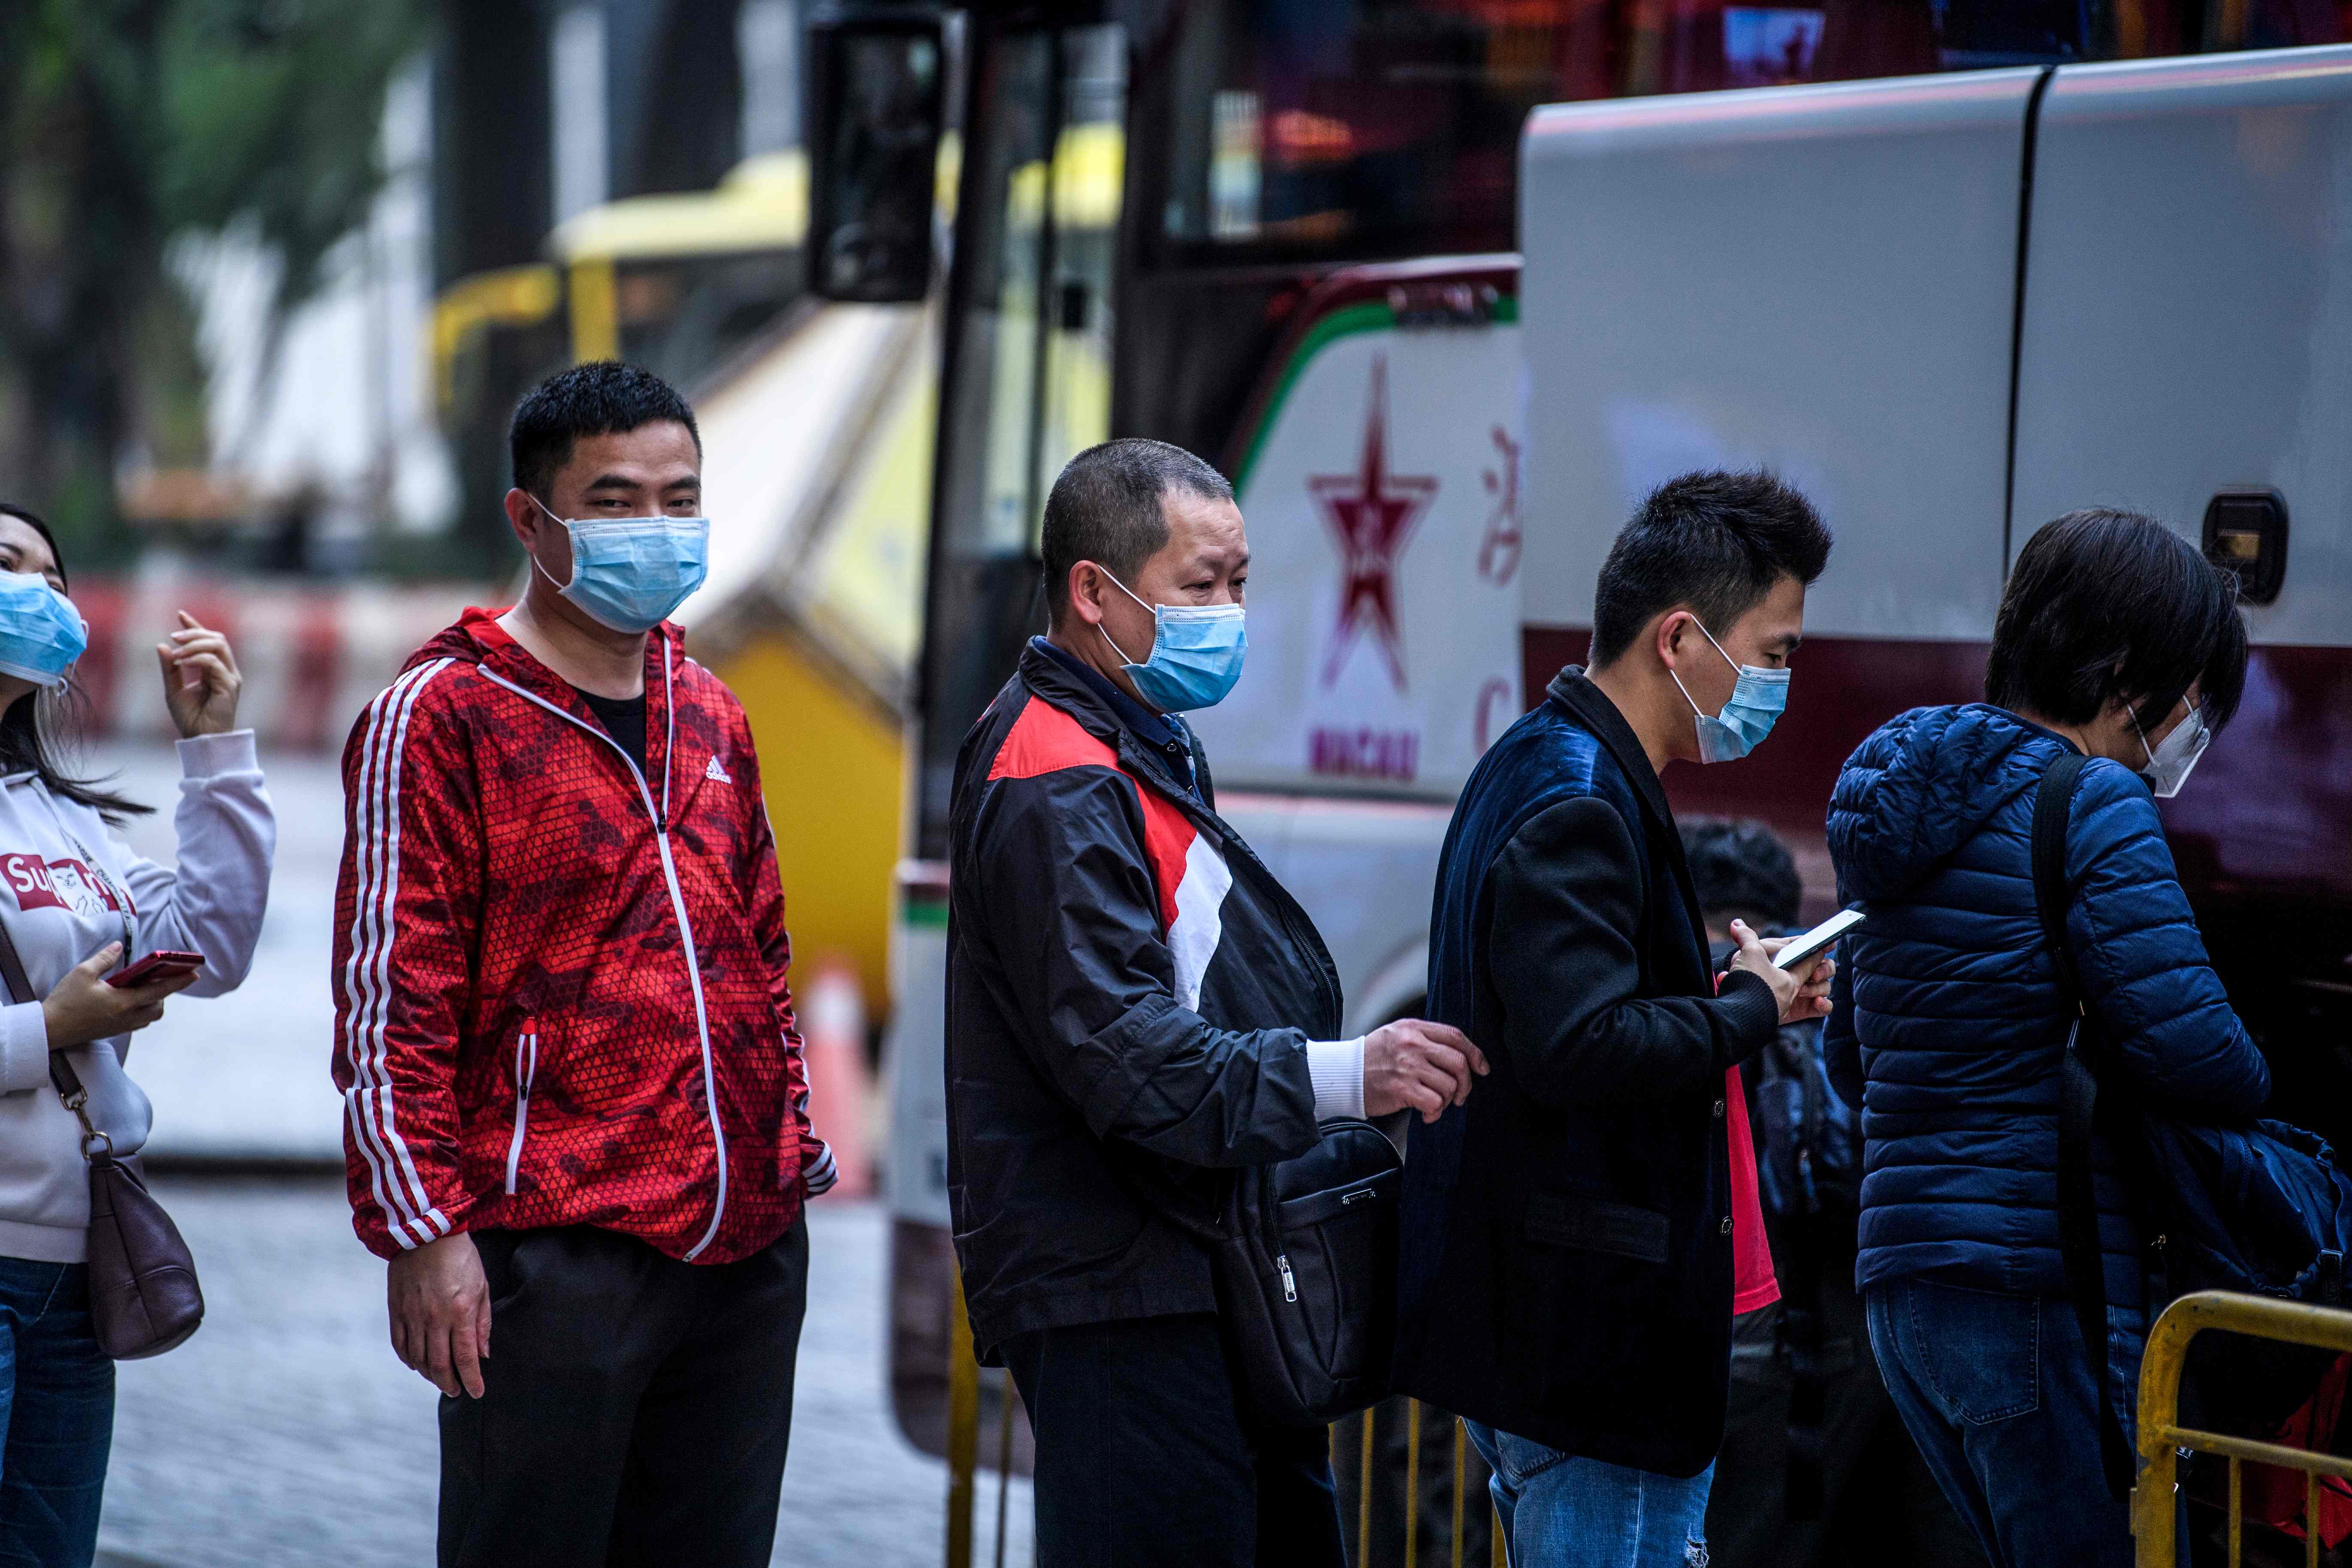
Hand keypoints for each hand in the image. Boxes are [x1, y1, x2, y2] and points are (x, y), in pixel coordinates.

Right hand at [41, 943, 195, 1049]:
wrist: (49, 1029)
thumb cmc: (64, 1001)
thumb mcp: (82, 973)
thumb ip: (105, 958)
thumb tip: (118, 946)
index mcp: (123, 1002)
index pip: (160, 990)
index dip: (179, 981)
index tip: (195, 973)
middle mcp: (127, 1017)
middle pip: (159, 1006)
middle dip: (164, 993)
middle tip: (159, 978)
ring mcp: (121, 1027)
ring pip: (149, 1016)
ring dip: (153, 1002)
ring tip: (144, 987)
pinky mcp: (113, 1032)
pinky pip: (137, 1022)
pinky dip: (141, 1010)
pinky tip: (129, 999)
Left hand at [156, 612, 240, 737]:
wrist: (200, 738)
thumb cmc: (190, 718)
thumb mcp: (173, 689)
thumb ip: (169, 668)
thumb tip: (161, 645)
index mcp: (215, 670)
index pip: (209, 641)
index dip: (195, 627)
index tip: (180, 615)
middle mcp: (226, 671)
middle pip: (217, 639)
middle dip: (194, 633)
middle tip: (173, 636)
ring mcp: (230, 677)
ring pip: (218, 646)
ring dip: (195, 644)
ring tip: (177, 651)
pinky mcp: (230, 686)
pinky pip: (214, 663)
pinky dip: (197, 658)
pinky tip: (182, 662)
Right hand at [388, 1231, 490, 1398]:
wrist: (426, 1233)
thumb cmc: (460, 1258)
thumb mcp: (482, 1287)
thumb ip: (482, 1323)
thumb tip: (483, 1354)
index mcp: (460, 1312)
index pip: (466, 1358)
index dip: (472, 1380)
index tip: (477, 1393)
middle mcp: (434, 1319)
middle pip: (439, 1364)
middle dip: (449, 1383)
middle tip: (456, 1391)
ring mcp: (412, 1316)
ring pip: (418, 1359)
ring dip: (429, 1374)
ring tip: (439, 1379)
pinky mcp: (396, 1310)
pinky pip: (400, 1344)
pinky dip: (408, 1359)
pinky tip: (416, 1364)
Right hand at [1363, 1019, 1489, 1123]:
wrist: (1343, 1074)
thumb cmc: (1371, 1058)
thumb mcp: (1396, 1035)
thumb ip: (1424, 1039)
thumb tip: (1458, 1055)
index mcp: (1413, 1028)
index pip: (1455, 1036)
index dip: (1474, 1054)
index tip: (1481, 1068)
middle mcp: (1412, 1044)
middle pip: (1458, 1062)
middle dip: (1466, 1084)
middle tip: (1459, 1095)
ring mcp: (1407, 1066)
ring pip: (1449, 1085)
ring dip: (1447, 1100)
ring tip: (1435, 1104)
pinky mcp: (1402, 1088)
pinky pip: (1434, 1103)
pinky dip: (1435, 1113)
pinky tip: (1426, 1113)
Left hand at [1726, 919, 1834, 1026]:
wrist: (1744, 1012)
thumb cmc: (1747, 980)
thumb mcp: (1748, 954)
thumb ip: (1747, 937)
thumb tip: (1735, 923)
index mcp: (1786, 958)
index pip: (1808, 948)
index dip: (1821, 945)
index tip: (1830, 943)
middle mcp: (1795, 974)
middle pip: (1823, 966)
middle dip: (1825, 968)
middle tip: (1815, 975)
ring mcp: (1800, 992)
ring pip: (1824, 985)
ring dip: (1819, 987)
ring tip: (1802, 991)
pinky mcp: (1802, 1009)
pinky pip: (1823, 1007)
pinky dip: (1824, 1004)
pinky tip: (1817, 1002)